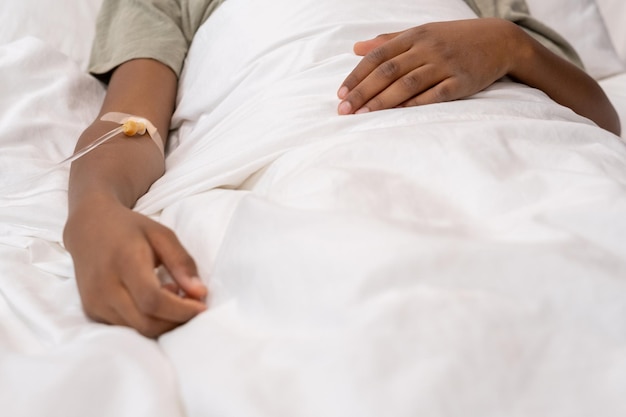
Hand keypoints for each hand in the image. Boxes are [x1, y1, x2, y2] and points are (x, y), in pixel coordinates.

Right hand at [63, 199, 206, 337]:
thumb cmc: (130, 229)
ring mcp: (95, 302)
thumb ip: (182, 263)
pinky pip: (126, 328)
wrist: (88, 228)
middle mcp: (105, 287)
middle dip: (176, 321)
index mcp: (124, 262)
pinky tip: (154, 302)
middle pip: (146, 323)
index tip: (201, 307)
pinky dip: (147, 321)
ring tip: (172, 296)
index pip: (153, 300)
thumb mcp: (162, 235)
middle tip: (191, 303)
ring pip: (137, 330)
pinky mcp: (92, 311)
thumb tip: (200, 293)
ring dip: (163, 322)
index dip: (181, 310)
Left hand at [337, 18, 514, 114]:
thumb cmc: (453, 39)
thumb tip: (356, 48)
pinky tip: (396, 115)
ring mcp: (444, 65)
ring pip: (407, 83)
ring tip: (363, 115)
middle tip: (344, 109)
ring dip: (382, 101)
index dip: (357, 75)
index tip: (340, 94)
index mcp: (414, 36)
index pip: (377, 56)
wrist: (500, 40)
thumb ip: (388, 41)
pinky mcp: (461, 81)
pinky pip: (434, 95)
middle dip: (363, 91)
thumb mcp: (421, 34)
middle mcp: (427, 48)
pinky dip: (414, 105)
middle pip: (388, 71)